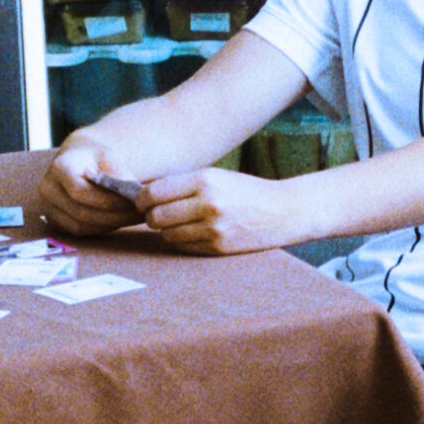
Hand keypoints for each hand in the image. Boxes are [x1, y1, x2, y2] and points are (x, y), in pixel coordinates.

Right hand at [40, 139, 142, 237]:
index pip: (81, 192)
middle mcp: (48, 189)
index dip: (108, 201)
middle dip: (115, 216)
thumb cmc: (96, 158)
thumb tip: (134, 197)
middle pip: (82, 213)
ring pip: (82, 226)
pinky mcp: (55, 221)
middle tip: (139, 214)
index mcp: (60, 168)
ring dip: (112, 224)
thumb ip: (120, 176)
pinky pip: (81, 231)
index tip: (132, 202)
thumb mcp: (110, 157)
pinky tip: (120, 220)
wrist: (78, 160)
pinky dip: (103, 228)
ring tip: (134, 217)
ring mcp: (48, 207)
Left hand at [141, 165, 301, 254]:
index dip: (141, 198)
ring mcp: (213, 229)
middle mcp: (208, 204)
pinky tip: (193, 231)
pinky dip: (181, 240)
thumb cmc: (244, 191)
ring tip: (179, 221)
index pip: (154, 193)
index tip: (142, 200)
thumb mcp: (215, 176)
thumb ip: (182, 184)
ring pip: (166, 234)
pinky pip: (182, 246)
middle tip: (157, 213)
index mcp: (205, 180)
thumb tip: (143, 196)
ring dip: (166, 229)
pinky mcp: (217, 247)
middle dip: (151, 216)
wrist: (281, 211)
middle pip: (156, 216)